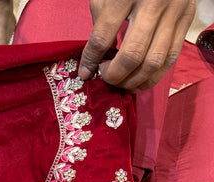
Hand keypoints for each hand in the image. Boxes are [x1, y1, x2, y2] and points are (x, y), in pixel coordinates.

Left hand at [79, 0, 195, 88]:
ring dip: (134, 81)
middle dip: (115, 75)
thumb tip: (96, 60)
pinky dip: (153, 76)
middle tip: (106, 77)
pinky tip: (139, 80)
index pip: (103, 36)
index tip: (85, 73)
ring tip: (122, 83)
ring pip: (153, 62)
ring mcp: (174, 11)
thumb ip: (101, 23)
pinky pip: (170, 58)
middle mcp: (153, 2)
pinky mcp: (186, 19)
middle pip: (132, 55)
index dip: (91, 59)